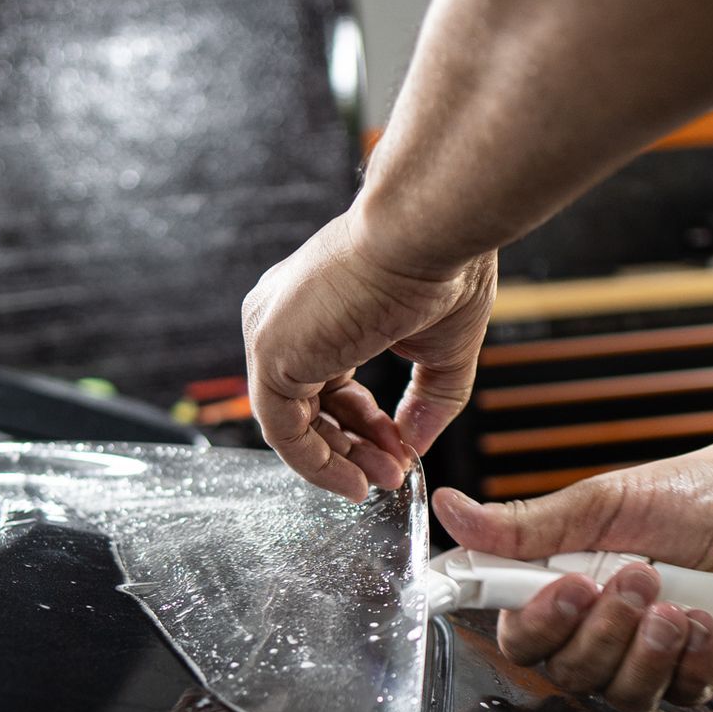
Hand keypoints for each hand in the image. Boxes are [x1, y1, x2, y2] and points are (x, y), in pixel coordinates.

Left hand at [242, 209, 496, 500]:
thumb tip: (414, 447)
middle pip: (306, 408)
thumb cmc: (441, 265)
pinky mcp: (271, 353)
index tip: (399, 449)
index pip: (325, 383)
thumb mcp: (442, 349)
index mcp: (316, 307)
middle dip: (352, 449)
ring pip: (291, 425)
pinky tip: (354, 482)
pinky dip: (317, 465)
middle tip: (393, 474)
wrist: (429, 229)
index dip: (363, 424)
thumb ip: (426, 400)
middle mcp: (284, 320)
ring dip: (338, 463)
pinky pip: (282, 432)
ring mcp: (271, 335)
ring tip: (385, 479)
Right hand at [432, 450, 712, 711]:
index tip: (568, 589)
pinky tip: (704, 619)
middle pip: (568, 673)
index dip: (537, 624)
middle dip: (603, 629)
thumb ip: (523, 525)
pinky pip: (679, 695)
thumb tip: (448, 507)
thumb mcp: (594, 506)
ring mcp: (641, 664)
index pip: (519, 639)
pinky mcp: (691, 678)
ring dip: (645, 647)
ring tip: (672, 601)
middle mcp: (592, 640)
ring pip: (620, 693)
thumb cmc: (672, 500)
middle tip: (636, 577)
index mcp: (555, 600)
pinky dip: (691, 658)